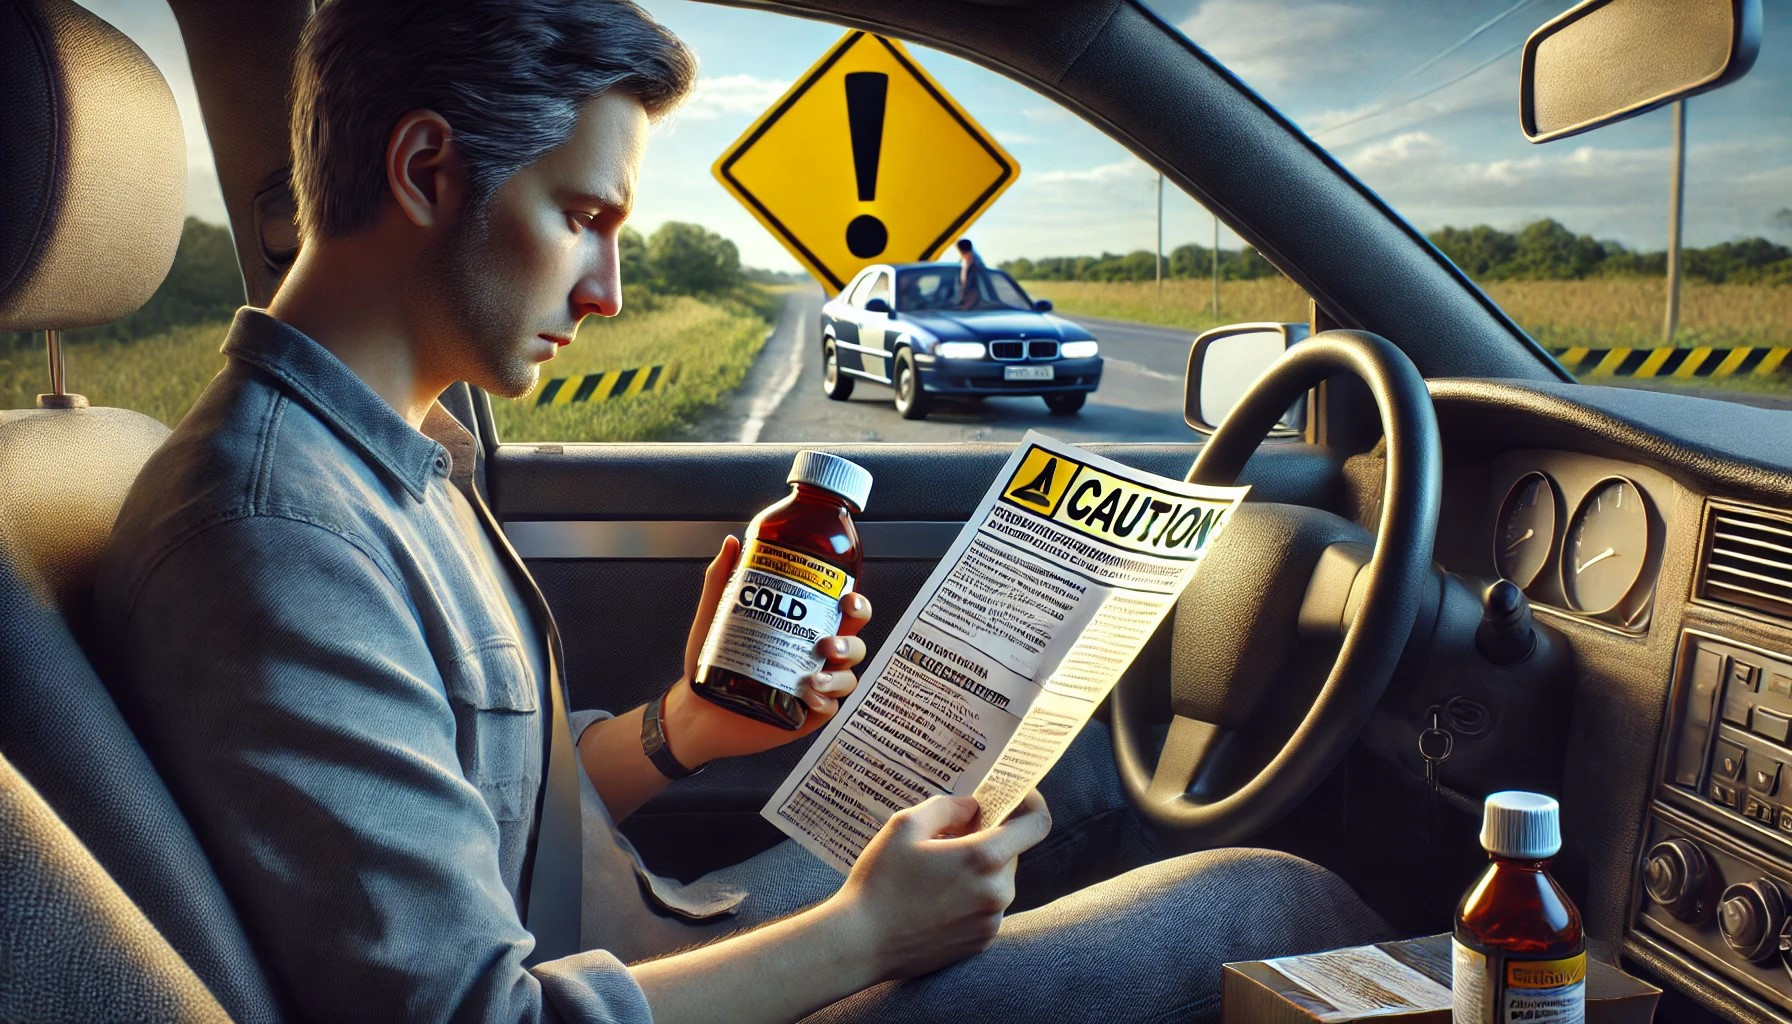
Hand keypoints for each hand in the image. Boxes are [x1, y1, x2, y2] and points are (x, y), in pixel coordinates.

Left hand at [663, 536, 872, 764]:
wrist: (695, 707)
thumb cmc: (709, 664)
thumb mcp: (715, 618)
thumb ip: (722, 580)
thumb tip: (731, 543)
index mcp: (802, 630)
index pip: (843, 613)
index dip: (856, 604)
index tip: (847, 598)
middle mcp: (814, 657)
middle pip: (855, 643)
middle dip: (851, 640)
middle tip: (827, 642)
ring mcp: (815, 687)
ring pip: (848, 677)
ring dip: (839, 675)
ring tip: (814, 677)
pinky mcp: (807, 715)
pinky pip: (831, 707)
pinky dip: (825, 701)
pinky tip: (808, 696)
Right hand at [829, 791, 1050, 981]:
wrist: (861, 944)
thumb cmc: (880, 882)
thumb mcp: (905, 826)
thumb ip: (948, 807)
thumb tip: (973, 807)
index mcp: (983, 858)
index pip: (1037, 824)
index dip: (1032, 803)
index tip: (1016, 796)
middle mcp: (997, 892)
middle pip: (1011, 851)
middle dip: (988, 838)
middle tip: (950, 835)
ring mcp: (991, 921)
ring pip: (998, 880)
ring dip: (978, 868)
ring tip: (936, 871)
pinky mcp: (981, 942)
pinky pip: (987, 906)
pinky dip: (971, 895)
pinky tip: (935, 897)